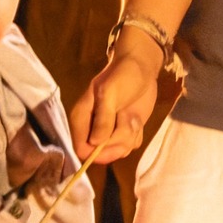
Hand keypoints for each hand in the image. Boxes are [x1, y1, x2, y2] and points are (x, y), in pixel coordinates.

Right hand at [70, 43, 159, 165]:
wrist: (141, 68)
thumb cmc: (122, 76)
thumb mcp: (110, 94)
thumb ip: (103, 118)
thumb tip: (96, 142)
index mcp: (81, 119)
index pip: (81, 149)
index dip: (97, 152)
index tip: (114, 140)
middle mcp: (93, 130)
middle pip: (102, 154)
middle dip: (119, 141)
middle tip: (127, 120)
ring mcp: (111, 132)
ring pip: (120, 150)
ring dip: (130, 135)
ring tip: (131, 115)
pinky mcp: (126, 132)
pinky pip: (132, 145)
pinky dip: (137, 134)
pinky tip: (136, 119)